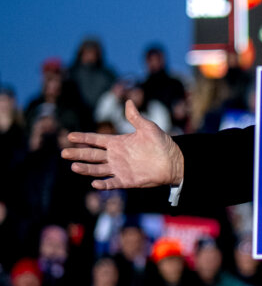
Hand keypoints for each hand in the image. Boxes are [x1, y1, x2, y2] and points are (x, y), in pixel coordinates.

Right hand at [63, 100, 183, 189]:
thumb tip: (129, 101)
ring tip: (74, 166)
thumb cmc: (161, 143)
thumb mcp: (148, 127)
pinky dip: (103, 184)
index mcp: (118, 143)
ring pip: (97, 169)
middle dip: (78, 154)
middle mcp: (115, 156)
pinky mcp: (126, 180)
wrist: (173, 160)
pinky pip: (111, 183)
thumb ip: (135, 117)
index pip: (96, 140)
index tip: (69, 136)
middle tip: (64, 153)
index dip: (83, 138)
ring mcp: (119, 169)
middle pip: (92, 155)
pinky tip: (94, 183)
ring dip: (86, 169)